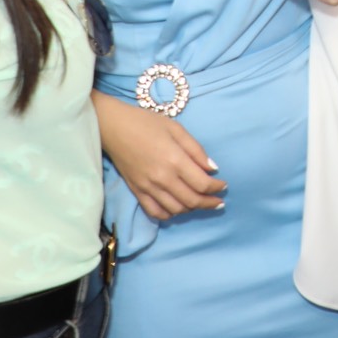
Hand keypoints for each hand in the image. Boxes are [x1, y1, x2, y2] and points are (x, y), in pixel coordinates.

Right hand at [97, 99, 225, 221]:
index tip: (223, 186)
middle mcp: (162, 178)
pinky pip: (156, 212)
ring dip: (192, 209)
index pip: (202, 184)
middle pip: (192, 201)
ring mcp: (148, 187)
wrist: (113, 128)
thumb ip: (196, 150)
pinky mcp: (137, 192)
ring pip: (176, 209)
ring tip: (200, 202)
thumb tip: (213, 169)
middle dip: (209, 203)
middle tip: (219, 201)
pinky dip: (170, 214)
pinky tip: (178, 207)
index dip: (217, 188)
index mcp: (175, 160)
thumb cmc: (147, 123)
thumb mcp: (177, 129)